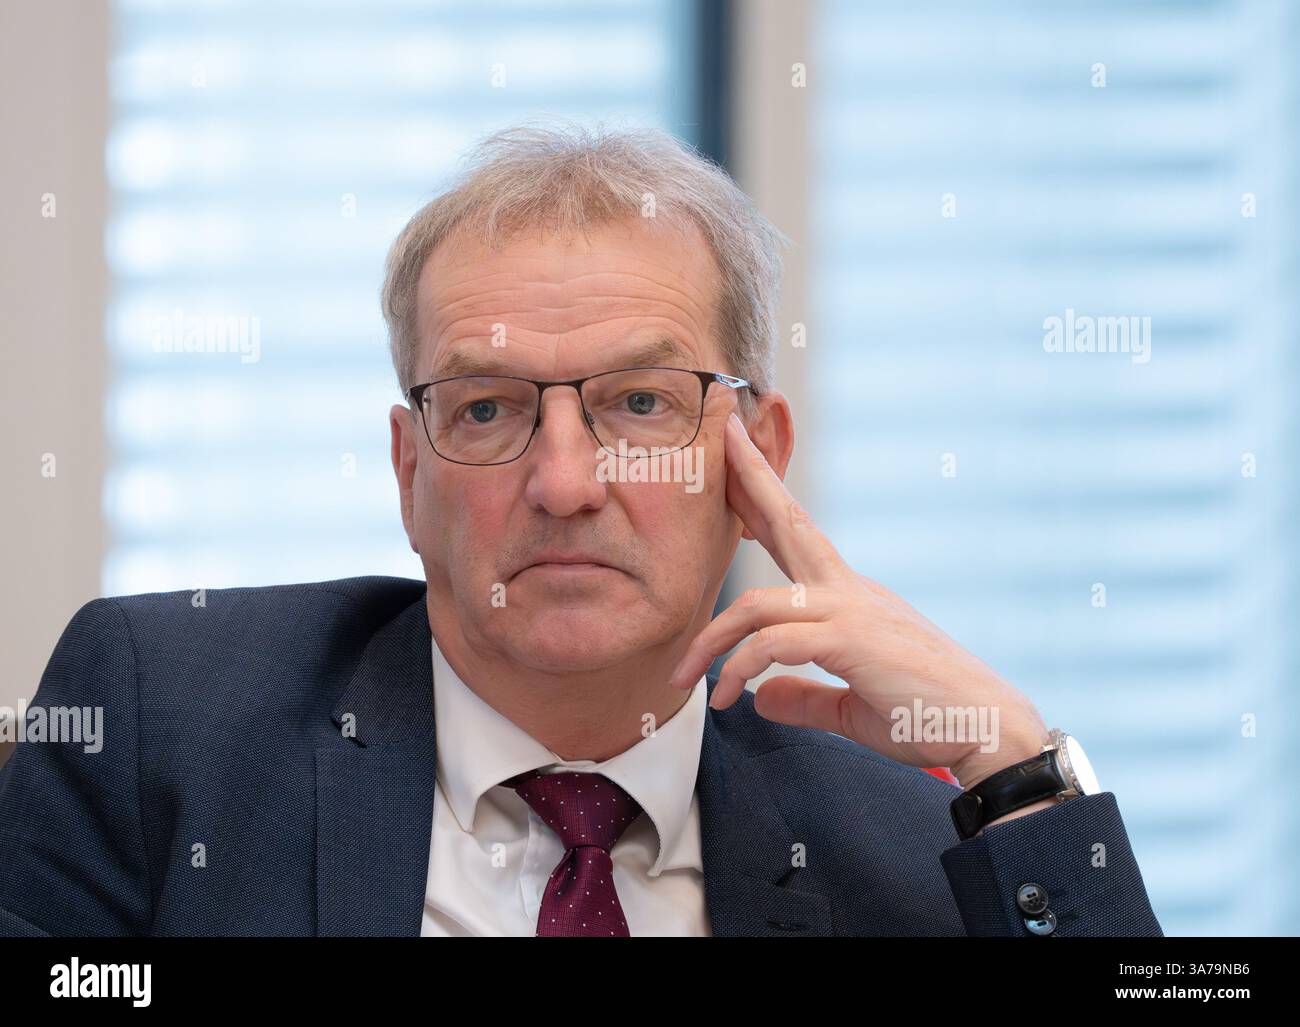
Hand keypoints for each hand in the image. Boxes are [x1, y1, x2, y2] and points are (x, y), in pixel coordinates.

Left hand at [668, 413, 1049, 788]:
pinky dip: (740, 669)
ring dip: (712, 638)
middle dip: (753, 477)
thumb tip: (762, 697)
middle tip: (723, 433)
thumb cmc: (930, 719)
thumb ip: (806, 697)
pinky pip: (773, 644)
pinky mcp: (851, 640)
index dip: (767, 498)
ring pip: (758, 603)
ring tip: (682, 675)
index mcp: (852, 599)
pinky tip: (726, 699)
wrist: (989, 734)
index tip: (739, 466)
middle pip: (790, 521)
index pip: (799, 537)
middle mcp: (850, 592)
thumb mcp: (853, 709)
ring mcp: (852, 611)